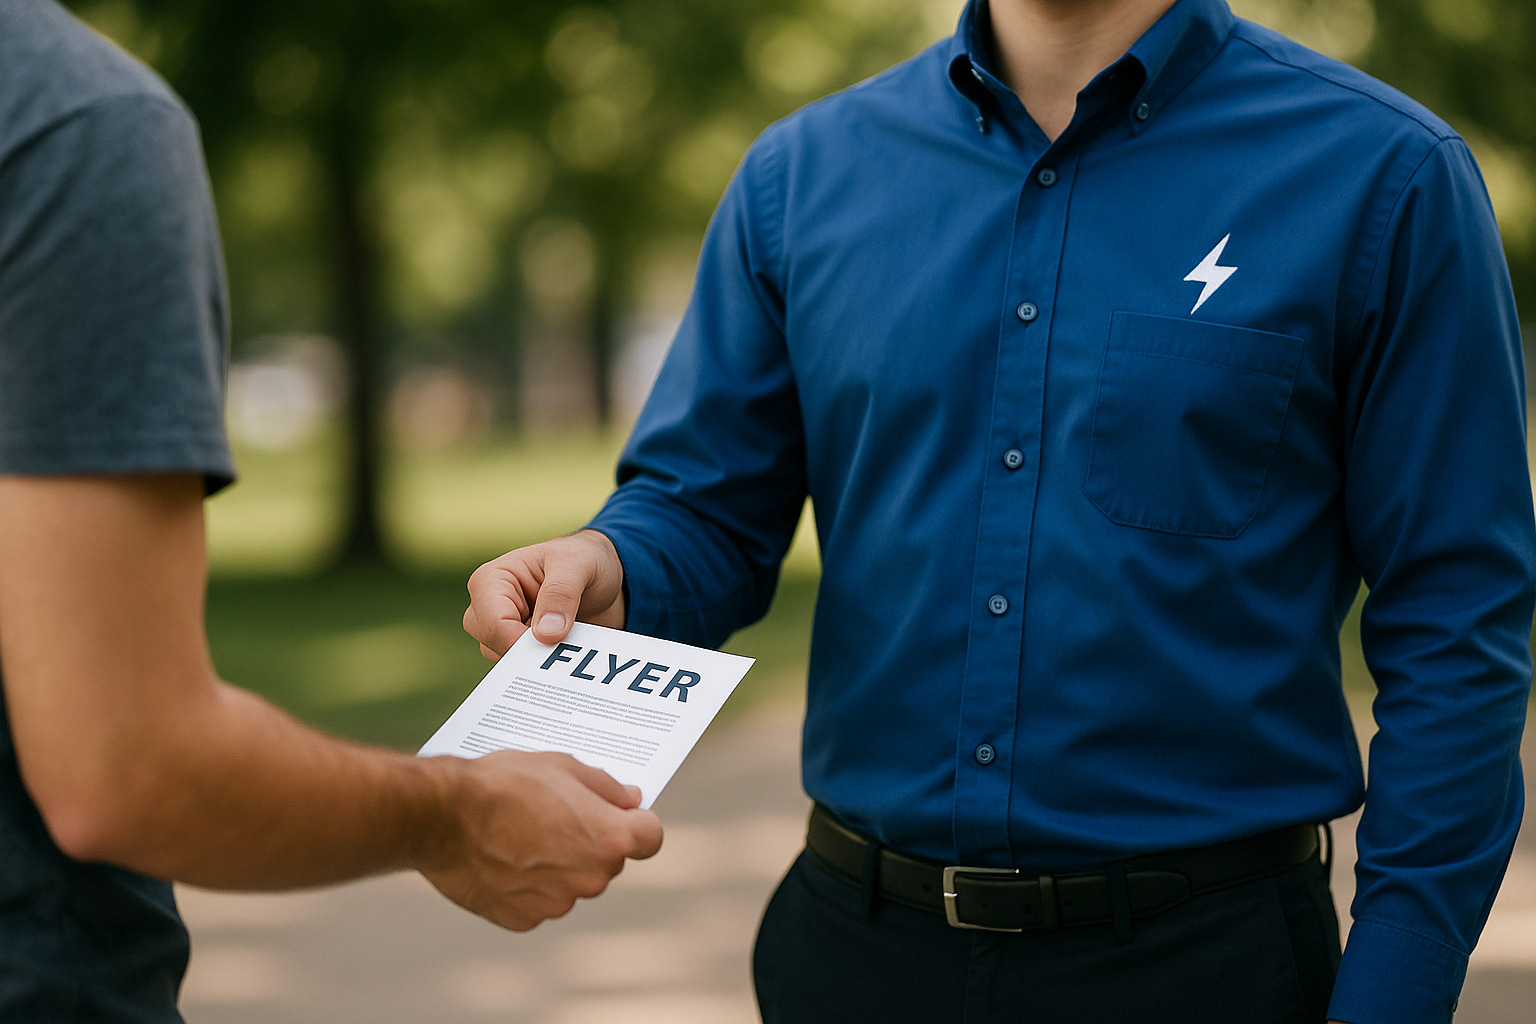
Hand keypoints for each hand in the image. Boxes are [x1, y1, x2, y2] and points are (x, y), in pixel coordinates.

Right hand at [416, 751, 662, 930]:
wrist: (442, 817)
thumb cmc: (503, 784)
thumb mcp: (562, 766)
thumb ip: (606, 787)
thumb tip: (630, 800)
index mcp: (610, 839)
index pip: (650, 838)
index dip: (636, 822)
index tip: (620, 813)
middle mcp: (591, 878)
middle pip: (608, 860)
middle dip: (591, 841)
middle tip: (555, 814)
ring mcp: (557, 903)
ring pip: (572, 882)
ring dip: (558, 864)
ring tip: (521, 834)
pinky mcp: (523, 919)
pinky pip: (538, 901)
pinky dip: (528, 885)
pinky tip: (503, 858)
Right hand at [464, 530, 625, 658]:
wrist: (606, 577)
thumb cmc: (584, 558)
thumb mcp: (578, 565)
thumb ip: (562, 593)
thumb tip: (546, 634)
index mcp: (492, 579)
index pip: (493, 622)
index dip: (520, 640)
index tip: (554, 641)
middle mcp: (490, 606)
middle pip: (492, 645)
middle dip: (528, 651)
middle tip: (564, 644)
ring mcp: (504, 630)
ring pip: (507, 662)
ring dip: (541, 659)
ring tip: (570, 641)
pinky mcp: (521, 647)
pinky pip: (524, 669)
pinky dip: (547, 665)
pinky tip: (568, 653)